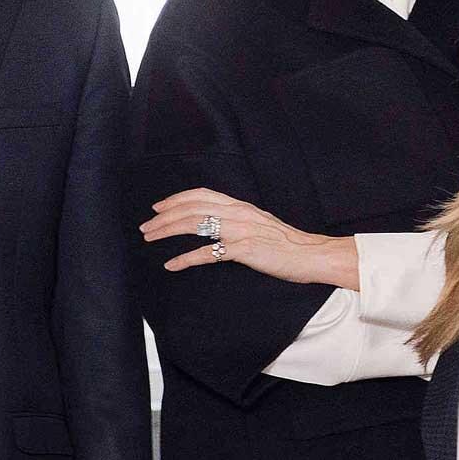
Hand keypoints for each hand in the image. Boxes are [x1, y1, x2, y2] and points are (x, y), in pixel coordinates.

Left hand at [141, 188, 358, 288]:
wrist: (311, 254)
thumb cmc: (287, 244)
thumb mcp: (260, 224)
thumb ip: (239, 220)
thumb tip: (218, 224)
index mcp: (240, 205)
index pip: (201, 195)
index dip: (176, 199)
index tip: (158, 206)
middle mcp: (237, 213)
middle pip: (191, 208)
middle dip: (164, 216)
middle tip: (146, 227)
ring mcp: (240, 230)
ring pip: (194, 224)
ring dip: (168, 231)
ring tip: (151, 238)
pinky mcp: (243, 249)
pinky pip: (207, 253)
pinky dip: (186, 258)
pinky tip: (172, 264)